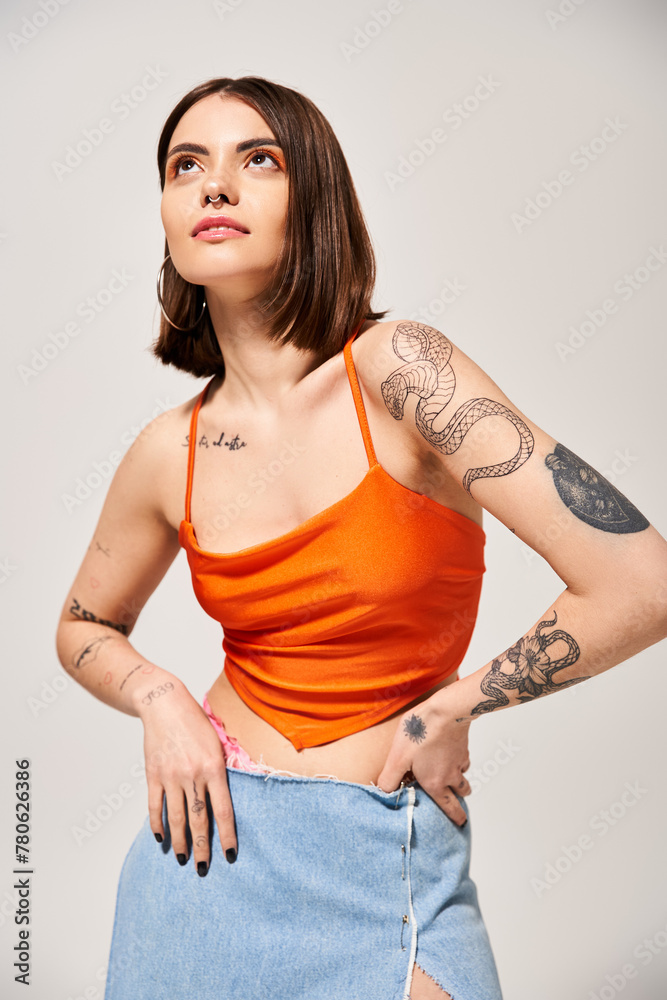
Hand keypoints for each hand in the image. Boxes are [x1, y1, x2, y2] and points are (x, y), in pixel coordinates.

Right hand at [138, 678, 236, 874]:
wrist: (165, 705)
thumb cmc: (196, 722)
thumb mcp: (217, 743)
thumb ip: (221, 771)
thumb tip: (225, 798)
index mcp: (214, 767)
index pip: (223, 810)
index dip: (227, 835)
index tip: (231, 855)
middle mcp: (193, 775)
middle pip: (199, 820)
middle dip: (202, 848)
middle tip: (203, 869)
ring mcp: (171, 776)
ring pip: (176, 818)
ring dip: (180, 842)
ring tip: (183, 859)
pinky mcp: (153, 775)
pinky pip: (156, 806)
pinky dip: (157, 824)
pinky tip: (161, 839)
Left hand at [376, 693, 471, 825]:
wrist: (445, 711)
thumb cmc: (420, 733)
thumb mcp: (397, 758)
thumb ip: (390, 778)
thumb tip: (384, 793)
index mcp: (435, 783)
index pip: (449, 807)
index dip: (456, 817)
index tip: (460, 824)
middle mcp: (451, 775)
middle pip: (461, 793)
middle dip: (459, 799)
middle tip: (457, 802)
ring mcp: (460, 760)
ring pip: (463, 776)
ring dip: (459, 780)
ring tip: (451, 778)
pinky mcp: (463, 746)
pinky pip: (463, 759)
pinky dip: (458, 761)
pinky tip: (448, 754)